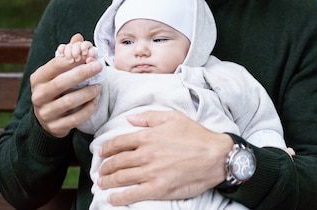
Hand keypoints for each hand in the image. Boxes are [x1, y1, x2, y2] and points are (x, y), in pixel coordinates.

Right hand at [31, 33, 102, 137]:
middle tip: (99, 66)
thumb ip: (68, 55)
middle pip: (61, 83)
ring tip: (99, 86)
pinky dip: (88, 109)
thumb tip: (78, 37)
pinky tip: (95, 101)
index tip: (89, 54)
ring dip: (87, 93)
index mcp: (38, 78)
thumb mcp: (57, 72)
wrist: (46, 119)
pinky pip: (75, 118)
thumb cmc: (56, 89)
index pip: (54, 66)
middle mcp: (38, 95)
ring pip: (68, 102)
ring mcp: (45, 113)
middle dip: (82, 73)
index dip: (72, 59)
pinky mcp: (55, 126)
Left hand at [98, 110, 232, 205]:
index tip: (102, 152)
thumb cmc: (196, 135)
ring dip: (107, 181)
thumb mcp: (173, 117)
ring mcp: (151, 173)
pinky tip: (112, 198)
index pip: (119, 142)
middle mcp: (146, 154)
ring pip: (121, 178)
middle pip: (117, 162)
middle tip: (100, 170)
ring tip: (102, 183)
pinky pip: (132, 195)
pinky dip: (118, 198)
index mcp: (148, 136)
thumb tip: (130, 118)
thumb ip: (148, 117)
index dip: (107, 148)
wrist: (215, 156)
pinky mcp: (158, 189)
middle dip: (105, 167)